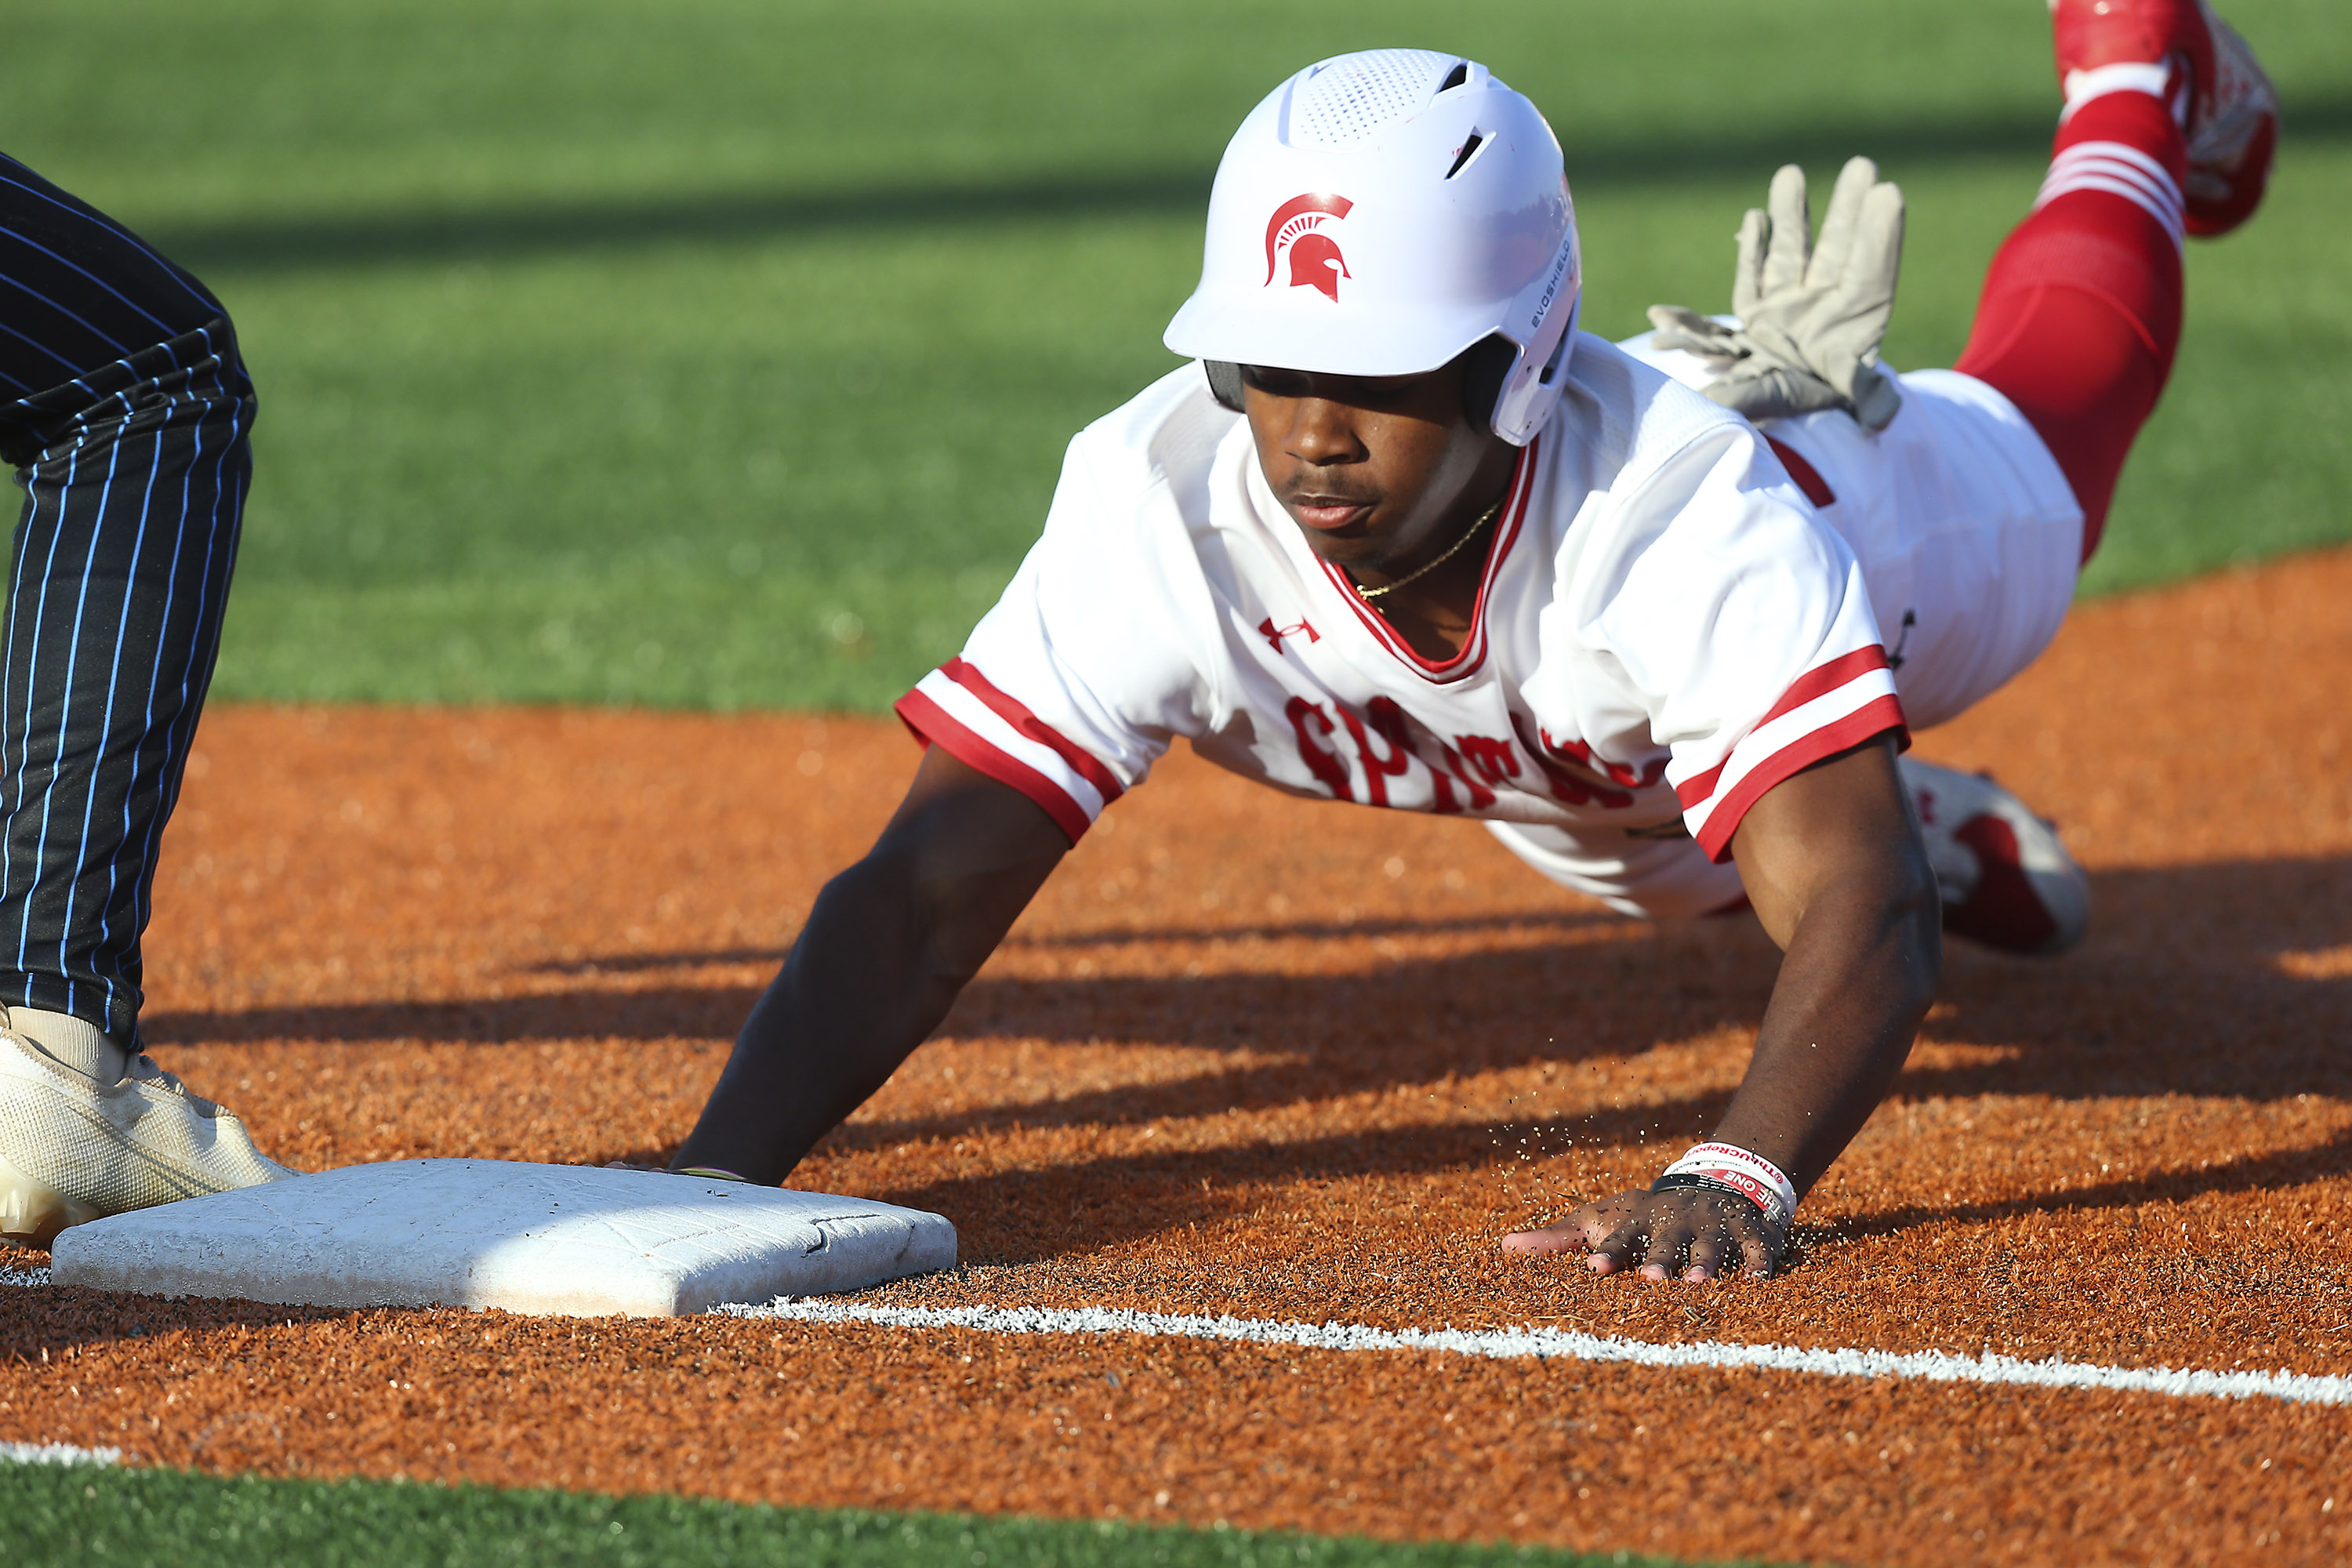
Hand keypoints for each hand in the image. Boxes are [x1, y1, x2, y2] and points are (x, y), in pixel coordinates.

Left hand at [1502, 1186, 1784, 1280]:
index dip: (1608, 1253)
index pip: (1618, 1239)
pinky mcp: (1750, 1233)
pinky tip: (1761, 1279)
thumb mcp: (1599, 1220)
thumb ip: (1557, 1238)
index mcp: (1636, 1223)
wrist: (1710, 1184)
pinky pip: (1757, 1246)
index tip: (1594, 1269)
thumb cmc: (1642, 1215)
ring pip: (1709, 1246)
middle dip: (1658, 1259)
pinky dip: (1760, 1261)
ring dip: (1704, 1262)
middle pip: (1664, 1243)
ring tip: (1698, 1281)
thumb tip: (1502, 1247)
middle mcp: (1674, 1224)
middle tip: (1651, 1278)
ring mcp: (1713, 1227)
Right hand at [1646, 156, 1905, 430]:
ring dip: (1792, 217)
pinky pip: (1752, 279)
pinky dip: (1752, 251)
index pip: (1869, 276)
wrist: (1770, 424)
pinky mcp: (1754, 318)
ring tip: (1792, 174)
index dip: (1879, 237)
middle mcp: (1822, 311)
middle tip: (1863, 166)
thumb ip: (1861, 401)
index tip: (1887, 194)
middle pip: (1836, 253)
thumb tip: (1884, 414)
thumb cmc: (1813, 411)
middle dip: (1846, 210)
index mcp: (1853, 330)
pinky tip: (1754, 219)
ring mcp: (1786, 311)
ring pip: (1790, 256)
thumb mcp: (1842, 407)